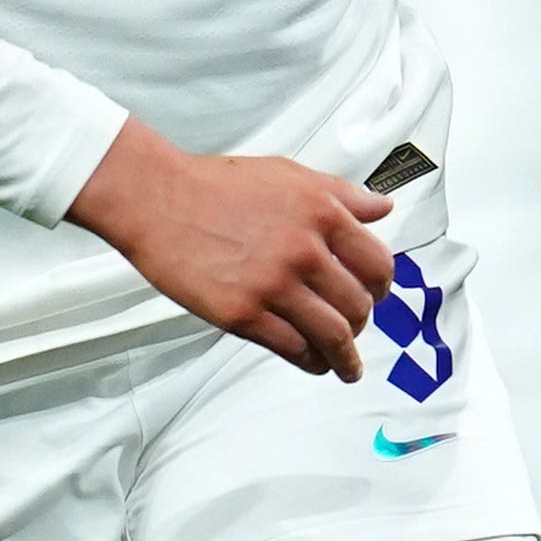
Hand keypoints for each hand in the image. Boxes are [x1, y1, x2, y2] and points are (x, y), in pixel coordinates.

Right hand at [69, 119, 393, 377]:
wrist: (158, 199)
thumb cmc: (216, 185)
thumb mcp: (289, 175)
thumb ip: (341, 194)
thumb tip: (382, 208)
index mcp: (322, 212)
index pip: (377, 264)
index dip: (382, 287)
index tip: (377, 296)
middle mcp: (304, 250)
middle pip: (359, 306)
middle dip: (362, 324)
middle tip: (356, 330)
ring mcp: (274, 284)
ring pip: (333, 335)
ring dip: (345, 357)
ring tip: (346, 365)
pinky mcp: (243, 314)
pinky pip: (293, 349)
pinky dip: (311, 362)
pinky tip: (313, 363)